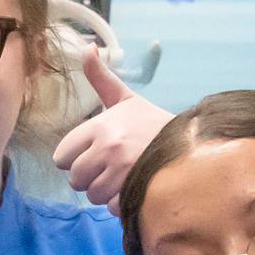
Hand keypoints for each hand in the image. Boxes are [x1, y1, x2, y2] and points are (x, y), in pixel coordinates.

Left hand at [49, 48, 173, 209]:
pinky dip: (121, 203)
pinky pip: (111, 208)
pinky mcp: (135, 191)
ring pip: (92, 196)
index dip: (76, 158)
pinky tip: (135, 186)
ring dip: (105, 192)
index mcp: (100, 126)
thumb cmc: (151, 123)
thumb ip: (100, 78)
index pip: (62, 157)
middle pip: (75, 179)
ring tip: (124, 176)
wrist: (192, 143)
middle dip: (90, 177)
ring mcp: (121, 171)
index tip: (95, 152)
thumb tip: (86, 47)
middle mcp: (108, 147)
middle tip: (111, 166)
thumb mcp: (125, 99)